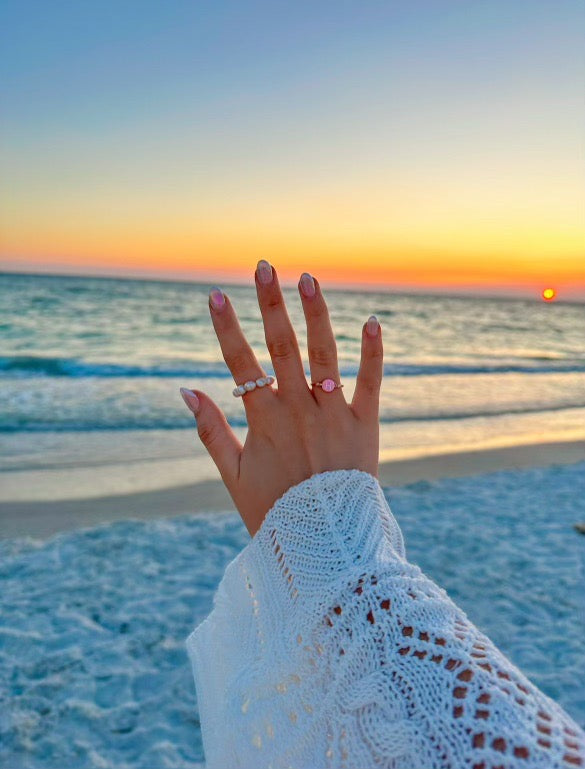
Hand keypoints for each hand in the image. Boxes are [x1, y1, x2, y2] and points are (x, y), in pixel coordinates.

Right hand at [180, 261, 382, 536]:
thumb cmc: (274, 511)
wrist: (324, 546)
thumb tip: (185, 390)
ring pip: (324, 355)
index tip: (214, 295)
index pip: (240, 363)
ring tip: (307, 278)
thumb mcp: (234, 474)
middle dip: (269, 304)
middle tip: (263, 266)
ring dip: (315, 314)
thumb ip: (210, 430)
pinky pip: (371, 383)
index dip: (225, 328)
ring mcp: (333, 414)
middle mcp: (298, 409)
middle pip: (281, 346)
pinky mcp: (364, 425)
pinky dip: (372, 353)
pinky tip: (372, 321)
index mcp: (264, 420)